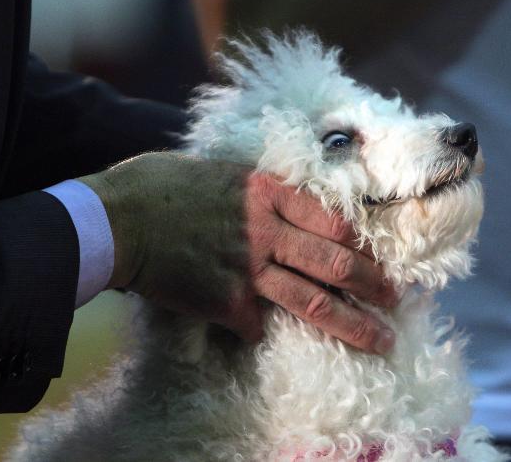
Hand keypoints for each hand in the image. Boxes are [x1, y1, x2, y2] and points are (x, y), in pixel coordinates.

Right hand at [79, 152, 397, 353]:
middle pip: (337, 264)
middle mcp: (269, 231)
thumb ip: (255, 189)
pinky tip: (260, 332)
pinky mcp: (227, 302)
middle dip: (373, 285)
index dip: (360, 243)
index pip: (334, 221)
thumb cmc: (159, 185)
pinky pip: (258, 325)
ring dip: (353, 325)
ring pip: (315, 302)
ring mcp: (250, 269)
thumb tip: (278, 202)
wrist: (115, 220)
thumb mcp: (218, 169)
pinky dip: (261, 330)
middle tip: (395, 300)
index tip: (373, 257)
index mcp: (269, 193)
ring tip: (381, 339)